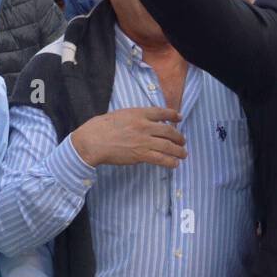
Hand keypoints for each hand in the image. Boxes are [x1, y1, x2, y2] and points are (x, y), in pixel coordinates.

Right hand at [71, 107, 186, 167]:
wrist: (92, 141)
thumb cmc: (100, 127)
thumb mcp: (120, 114)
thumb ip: (134, 117)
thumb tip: (143, 121)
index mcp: (138, 113)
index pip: (162, 112)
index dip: (173, 115)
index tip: (179, 117)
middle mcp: (144, 126)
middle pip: (169, 131)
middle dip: (179, 137)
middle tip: (183, 140)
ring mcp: (143, 140)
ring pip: (168, 145)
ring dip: (179, 151)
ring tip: (183, 154)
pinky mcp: (140, 154)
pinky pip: (160, 158)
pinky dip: (170, 161)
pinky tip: (174, 164)